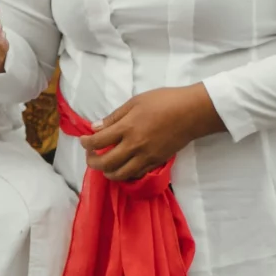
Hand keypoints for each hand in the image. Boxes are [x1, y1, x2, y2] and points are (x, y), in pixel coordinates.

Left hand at [82, 83, 224, 182]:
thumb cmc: (164, 101)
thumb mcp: (136, 101)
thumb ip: (114, 117)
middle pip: (105, 163)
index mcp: (127, 127)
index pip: (98, 141)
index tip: (83, 140)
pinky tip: (122, 167)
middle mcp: (134, 146)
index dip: (86, 143)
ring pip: (119, 174)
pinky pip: (135, 175)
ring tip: (105, 164)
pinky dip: (125, 174)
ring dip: (107, 172)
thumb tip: (96, 127)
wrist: (191, 113)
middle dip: (92, 162)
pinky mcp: (155, 163)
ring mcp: (145, 157)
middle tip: (90, 155)